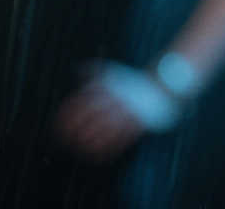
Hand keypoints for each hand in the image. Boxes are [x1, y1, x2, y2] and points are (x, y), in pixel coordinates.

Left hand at [55, 60, 180, 160]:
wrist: (166, 84)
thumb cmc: (137, 81)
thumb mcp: (117, 72)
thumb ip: (97, 72)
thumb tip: (78, 69)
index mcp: (112, 88)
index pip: (86, 100)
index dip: (70, 112)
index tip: (58, 121)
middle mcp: (119, 101)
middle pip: (92, 116)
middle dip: (75, 128)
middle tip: (63, 138)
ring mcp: (130, 113)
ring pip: (105, 129)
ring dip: (89, 140)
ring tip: (77, 147)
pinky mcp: (139, 124)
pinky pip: (121, 139)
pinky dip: (107, 149)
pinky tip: (97, 155)